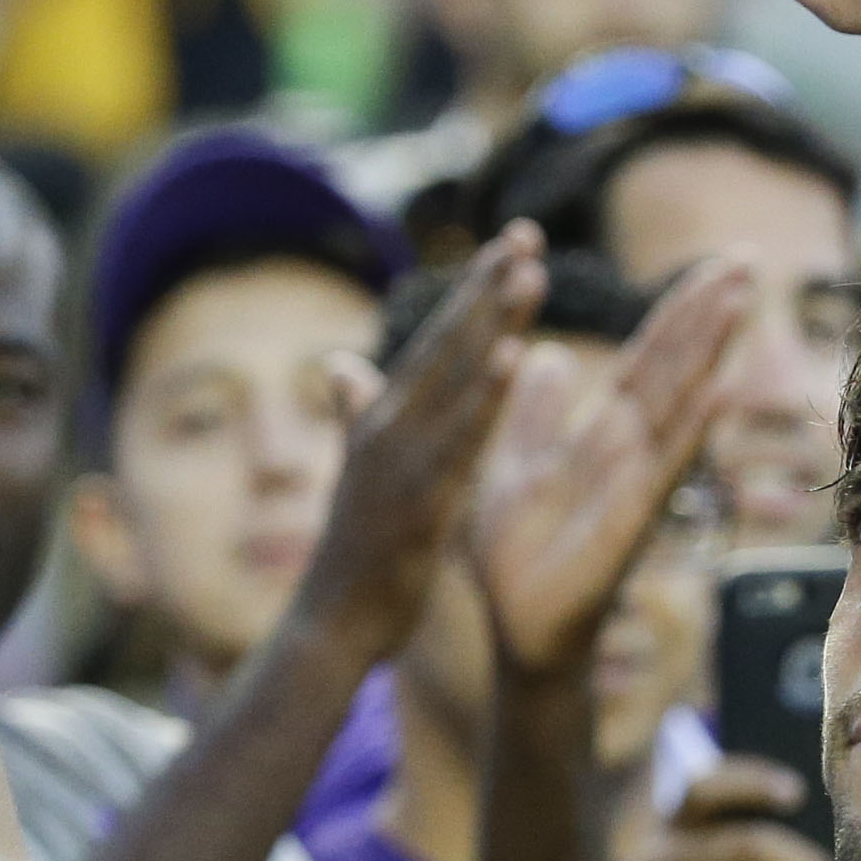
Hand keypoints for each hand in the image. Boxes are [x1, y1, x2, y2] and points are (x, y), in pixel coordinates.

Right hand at [289, 229, 544, 656]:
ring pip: (455, 377)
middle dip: (487, 285)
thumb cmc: (354, 559)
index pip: (438, 344)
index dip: (473, 292)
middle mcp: (389, 427)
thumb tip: (342, 366)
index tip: (511, 245)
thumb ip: (356, 416)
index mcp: (386, 421)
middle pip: (447, 343)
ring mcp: (401, 460)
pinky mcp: (417, 498)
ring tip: (530, 271)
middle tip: (528, 231)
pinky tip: (514, 354)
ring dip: (493, 321)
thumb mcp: (358, 476)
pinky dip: (484, 394)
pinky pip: (460, 439)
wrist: (330, 629)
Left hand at [470, 256, 751, 677]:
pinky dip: (690, 432)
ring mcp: (634, 487)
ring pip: (677, 408)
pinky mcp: (628, 524)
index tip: (713, 264)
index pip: (645, 361)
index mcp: (600, 438)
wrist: (517, 629)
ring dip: (709, 355)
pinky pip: (663, 471)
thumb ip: (532, 417)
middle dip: (707, 316)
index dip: (676, 313)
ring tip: (740, 302)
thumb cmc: (518, 558)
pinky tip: (717, 392)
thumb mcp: (514, 467)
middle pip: (673, 371)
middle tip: (749, 259)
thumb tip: (537, 357)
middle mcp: (628, 455)